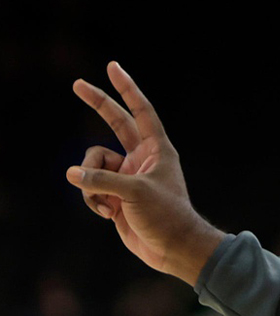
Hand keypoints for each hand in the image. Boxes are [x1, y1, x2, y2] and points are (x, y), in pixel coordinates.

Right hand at [65, 61, 224, 284]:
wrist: (171, 248)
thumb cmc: (165, 215)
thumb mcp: (135, 193)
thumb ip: (102, 179)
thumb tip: (71, 173)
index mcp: (157, 148)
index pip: (140, 111)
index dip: (127, 88)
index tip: (113, 67)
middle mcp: (141, 157)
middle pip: (114, 123)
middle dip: (97, 104)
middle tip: (77, 83)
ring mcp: (126, 175)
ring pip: (93, 163)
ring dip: (91, 181)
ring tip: (108, 202)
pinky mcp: (115, 194)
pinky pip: (90, 187)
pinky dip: (93, 200)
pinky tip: (109, 214)